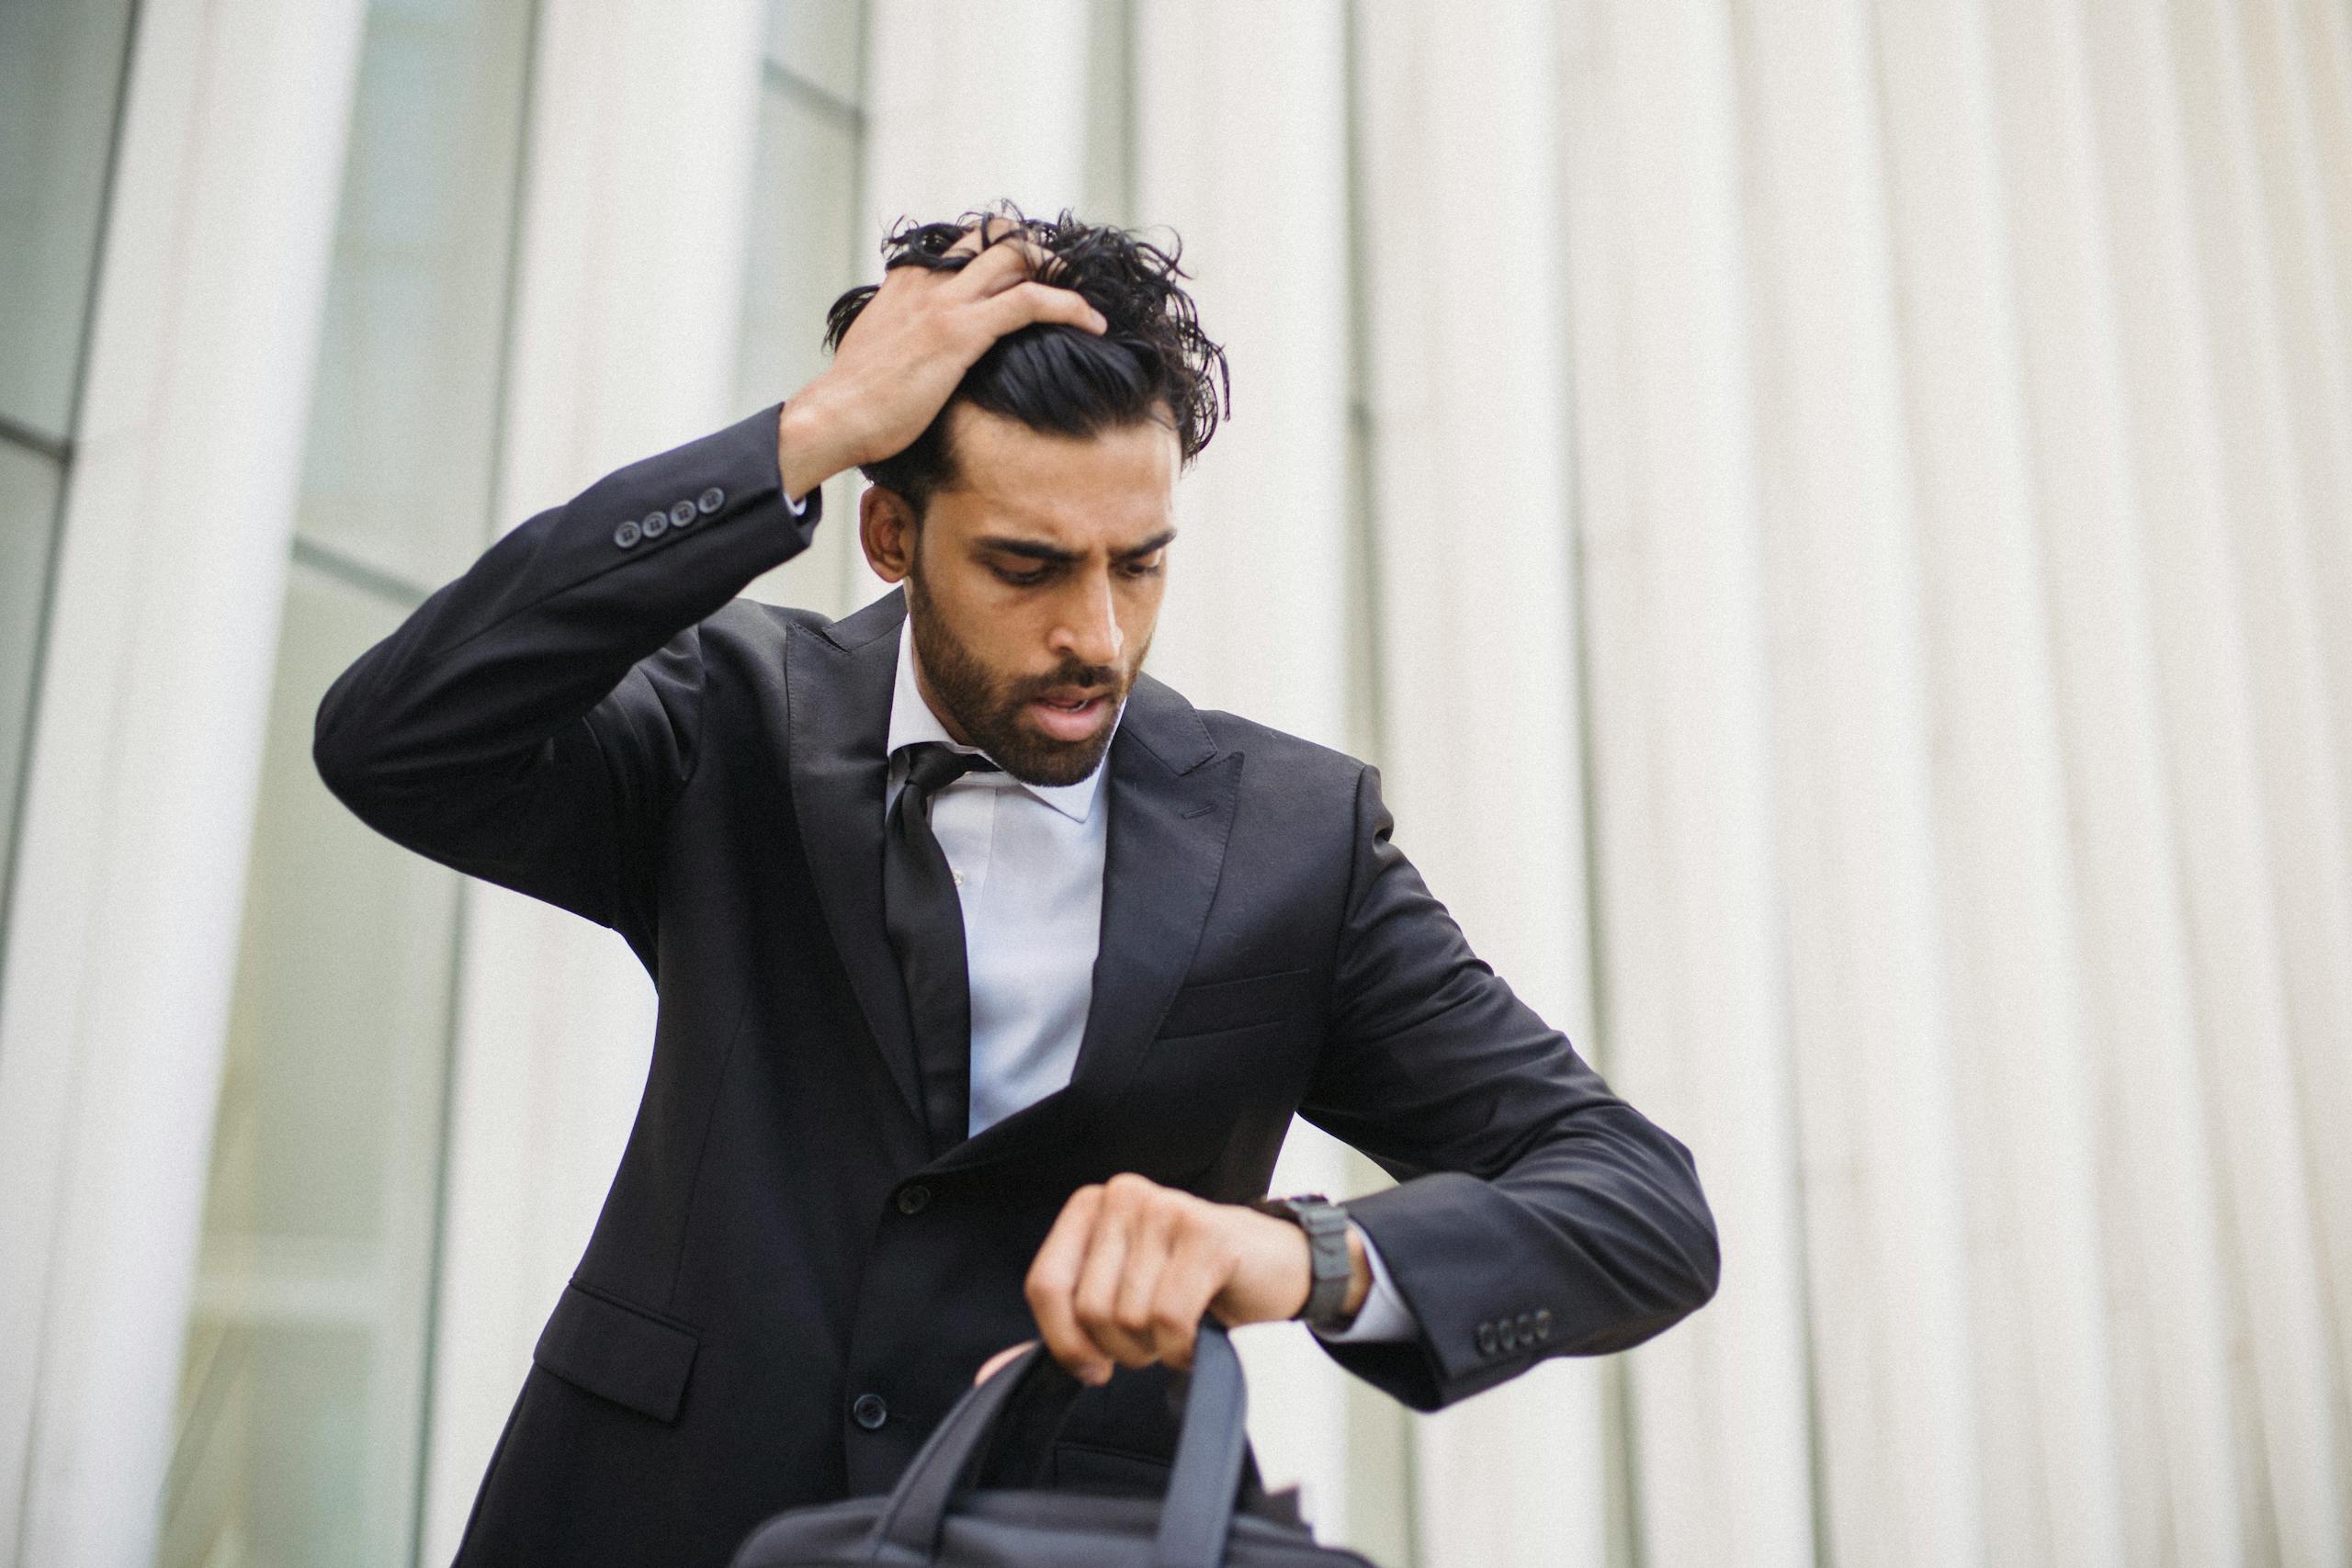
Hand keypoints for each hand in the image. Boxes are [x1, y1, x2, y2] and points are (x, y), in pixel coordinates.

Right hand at [775, 217, 1107, 501]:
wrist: (836, 416)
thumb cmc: (856, 399)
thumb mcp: (880, 350)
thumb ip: (904, 334)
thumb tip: (922, 352)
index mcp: (907, 281)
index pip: (963, 243)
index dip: (1002, 248)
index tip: (1031, 270)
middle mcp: (927, 280)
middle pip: (994, 237)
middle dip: (1037, 251)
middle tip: (1066, 279)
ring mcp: (945, 302)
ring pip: (1016, 256)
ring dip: (1059, 269)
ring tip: (1087, 298)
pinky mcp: (961, 331)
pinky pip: (1028, 301)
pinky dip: (1068, 304)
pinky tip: (1093, 322)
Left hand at [1007, 1173, 1370, 1385]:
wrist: (1276, 1267)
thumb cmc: (1189, 1285)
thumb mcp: (1118, 1299)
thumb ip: (1059, 1331)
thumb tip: (988, 1378)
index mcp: (1091, 1205)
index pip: (1044, 1284)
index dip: (1063, 1341)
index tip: (1091, 1366)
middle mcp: (1123, 1195)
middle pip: (1089, 1308)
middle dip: (1122, 1348)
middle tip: (1152, 1340)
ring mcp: (1165, 1209)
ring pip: (1129, 1317)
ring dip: (1156, 1347)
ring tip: (1179, 1329)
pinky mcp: (1206, 1234)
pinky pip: (1169, 1317)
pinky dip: (1183, 1347)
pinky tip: (1199, 1335)